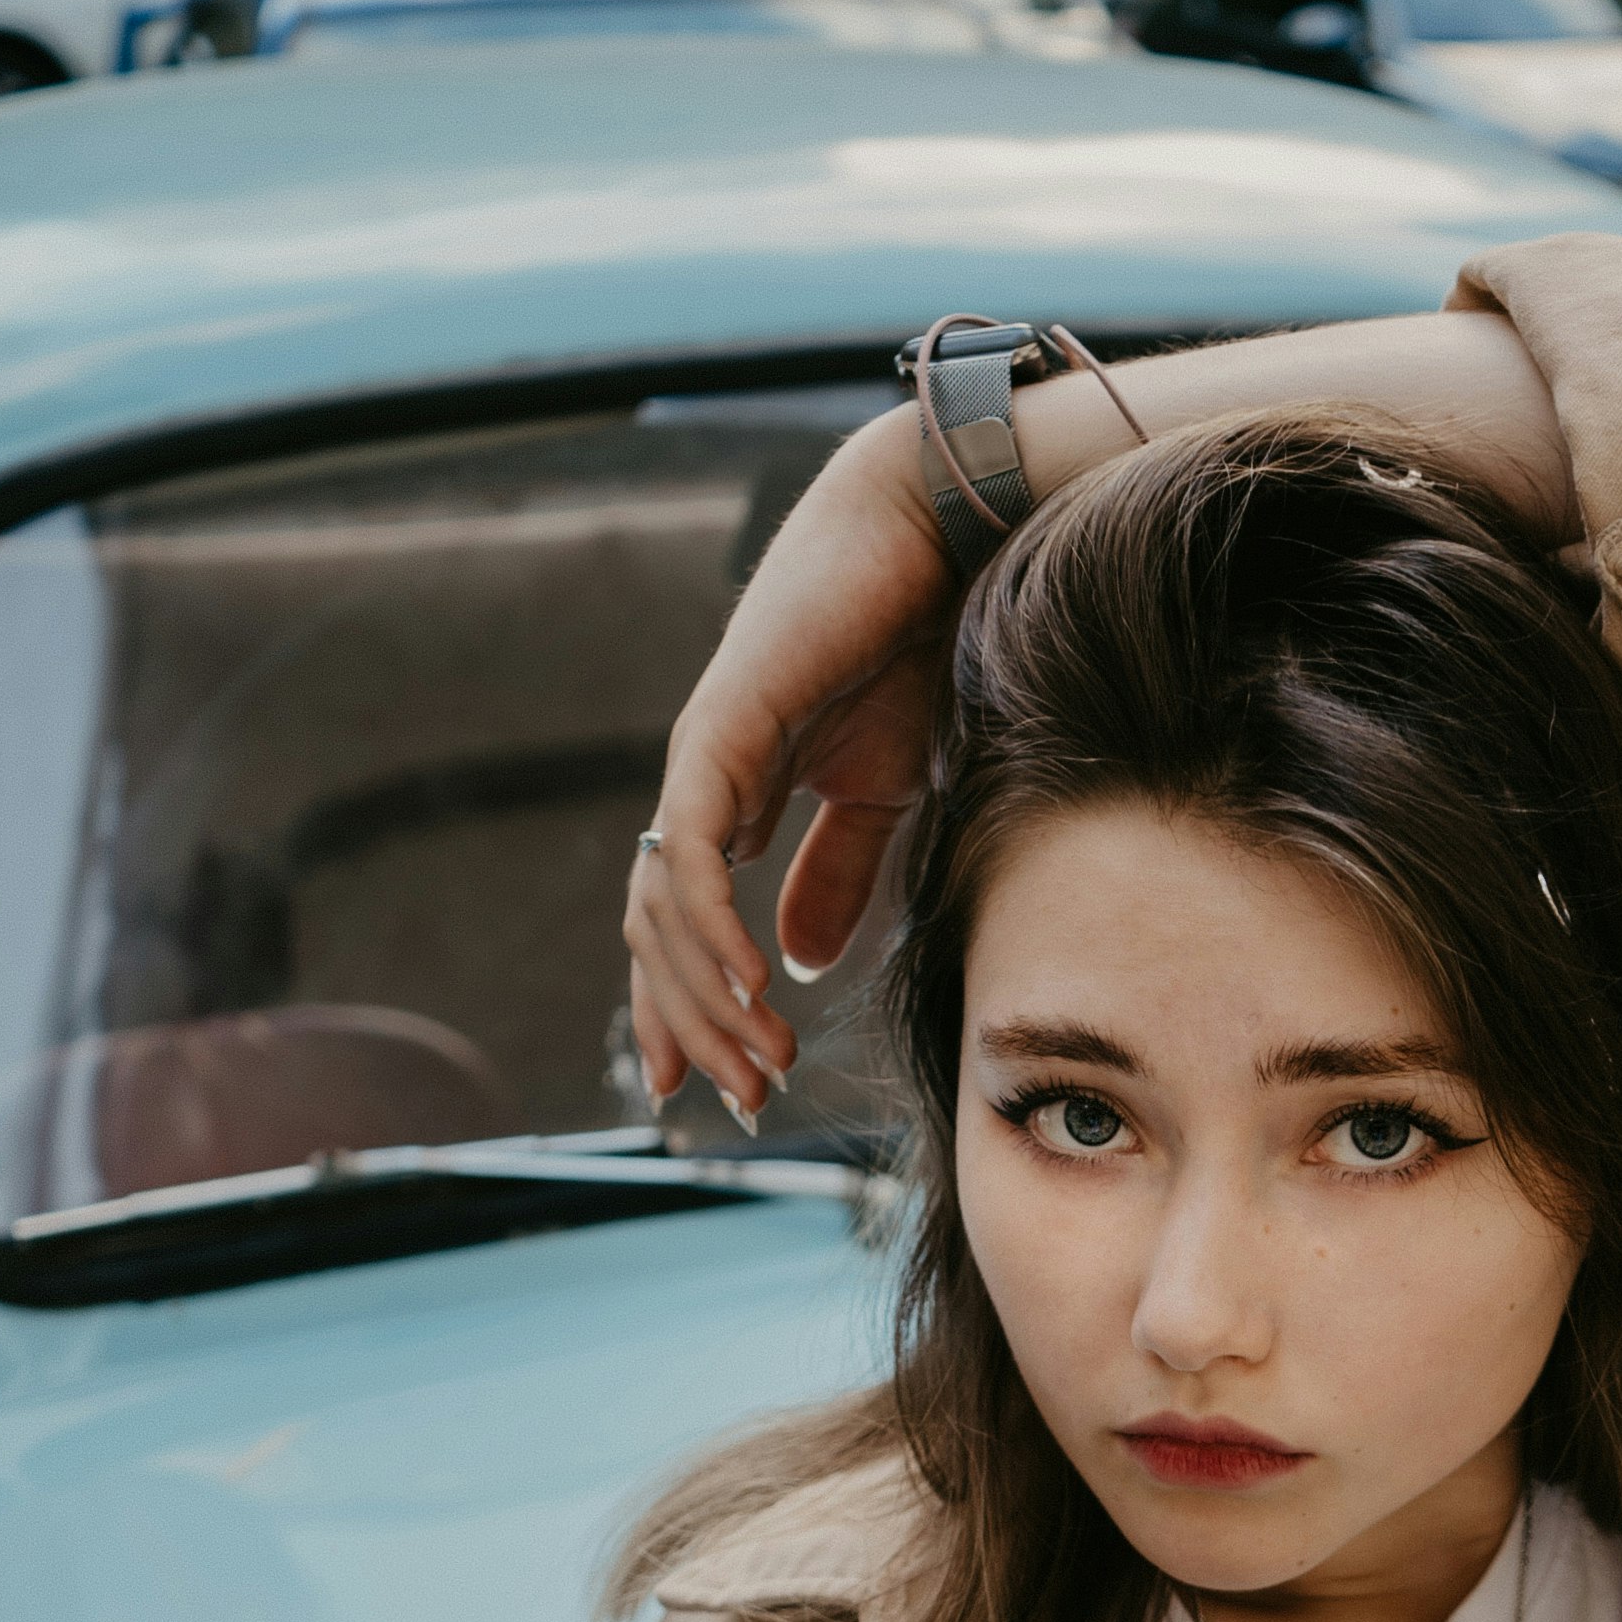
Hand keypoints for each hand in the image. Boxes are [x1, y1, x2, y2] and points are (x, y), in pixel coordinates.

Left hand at [623, 309, 1570, 1123]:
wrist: (957, 521)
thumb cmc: (940, 632)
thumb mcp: (892, 786)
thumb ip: (839, 870)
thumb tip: (799, 961)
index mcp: (750, 787)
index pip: (692, 915)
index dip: (702, 1004)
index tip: (737, 1088)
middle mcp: (715, 777)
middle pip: (664, 925)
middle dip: (693, 1021)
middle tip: (737, 1100)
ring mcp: (712, 753)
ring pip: (665, 901)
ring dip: (703, 993)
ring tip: (756, 1062)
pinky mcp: (723, 729)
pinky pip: (690, 850)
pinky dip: (711, 924)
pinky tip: (749, 985)